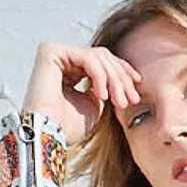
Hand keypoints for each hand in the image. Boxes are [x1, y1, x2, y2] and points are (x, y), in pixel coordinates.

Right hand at [20, 41, 143, 145]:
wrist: (49, 135)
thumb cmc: (69, 126)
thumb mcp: (96, 103)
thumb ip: (106, 86)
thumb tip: (125, 76)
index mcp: (69, 69)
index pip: (101, 61)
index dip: (122, 71)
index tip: (137, 84)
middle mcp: (61, 59)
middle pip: (102, 57)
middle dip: (121, 78)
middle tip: (131, 99)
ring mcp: (54, 53)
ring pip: (97, 56)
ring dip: (114, 79)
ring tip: (119, 102)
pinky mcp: (50, 51)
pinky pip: (87, 57)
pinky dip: (100, 76)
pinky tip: (101, 96)